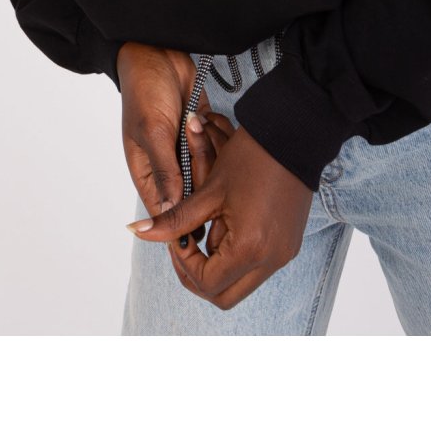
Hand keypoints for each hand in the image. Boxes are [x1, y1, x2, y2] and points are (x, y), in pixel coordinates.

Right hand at [117, 42, 212, 222]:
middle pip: (197, 192)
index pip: (168, 211)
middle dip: (201, 168)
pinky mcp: (204, 135)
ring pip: (213, 170)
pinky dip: (219, 133)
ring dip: (210, 146)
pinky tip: (207, 116)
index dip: (184, 222)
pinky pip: (221, 148)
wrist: (159, 52)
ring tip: (196, 121)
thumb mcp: (152, 132)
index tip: (202, 221)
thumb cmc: (145, 90)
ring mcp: (188, 151)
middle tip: (193, 140)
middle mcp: (169, 167)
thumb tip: (171, 212)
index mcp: (148, 173)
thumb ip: (165, 171)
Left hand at [127, 123, 313, 310]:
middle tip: (183, 248)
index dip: (184, 263)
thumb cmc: (250, 157)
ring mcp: (283, 254)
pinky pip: (256, 267)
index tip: (177, 238)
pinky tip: (225, 225)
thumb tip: (137, 231)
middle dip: (198, 276)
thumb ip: (174, 219)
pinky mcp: (289, 245)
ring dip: (217, 266)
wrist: (293, 135)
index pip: (207, 283)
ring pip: (240, 283)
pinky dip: (235, 256)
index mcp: (250, 248)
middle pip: (224, 296)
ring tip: (204, 230)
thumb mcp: (209, 191)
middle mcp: (271, 260)